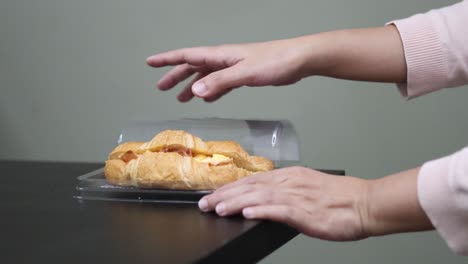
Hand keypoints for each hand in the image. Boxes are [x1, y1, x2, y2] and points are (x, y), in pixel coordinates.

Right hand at [146, 38, 313, 101]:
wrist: (297, 60)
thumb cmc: (274, 62)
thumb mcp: (244, 73)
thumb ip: (220, 82)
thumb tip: (195, 90)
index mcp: (220, 55)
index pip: (187, 55)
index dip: (167, 60)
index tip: (150, 63)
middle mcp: (223, 59)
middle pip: (193, 66)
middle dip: (175, 76)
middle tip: (161, 88)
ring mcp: (233, 67)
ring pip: (206, 76)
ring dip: (191, 86)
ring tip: (181, 98)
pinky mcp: (243, 75)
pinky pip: (221, 84)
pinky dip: (211, 91)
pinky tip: (208, 99)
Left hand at [198, 166, 369, 240]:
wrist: (365, 203)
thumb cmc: (340, 198)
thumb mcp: (308, 187)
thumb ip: (286, 190)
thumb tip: (264, 197)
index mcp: (289, 176)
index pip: (252, 180)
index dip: (230, 187)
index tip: (213, 194)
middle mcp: (289, 182)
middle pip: (249, 186)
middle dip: (224, 195)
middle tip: (204, 203)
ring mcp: (296, 195)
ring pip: (258, 196)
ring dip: (234, 202)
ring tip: (216, 208)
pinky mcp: (305, 211)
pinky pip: (279, 209)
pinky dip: (260, 210)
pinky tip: (246, 213)